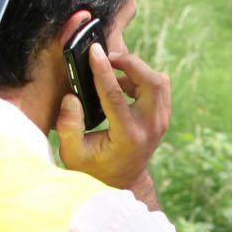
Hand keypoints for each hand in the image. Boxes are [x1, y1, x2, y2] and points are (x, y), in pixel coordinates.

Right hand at [56, 42, 170, 194]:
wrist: (123, 181)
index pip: (116, 96)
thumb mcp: (73, 154)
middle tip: (107, 58)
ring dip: (136, 70)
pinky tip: (124, 84)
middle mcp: (149, 128)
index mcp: (127, 137)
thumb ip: (68, 126)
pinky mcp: (163, 116)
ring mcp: (161, 122)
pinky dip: (142, 77)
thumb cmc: (95, 168)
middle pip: (151, 81)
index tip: (94, 51)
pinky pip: (160, 85)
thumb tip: (72, 98)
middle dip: (129, 62)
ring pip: (159, 80)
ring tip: (114, 73)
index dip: (104, 70)